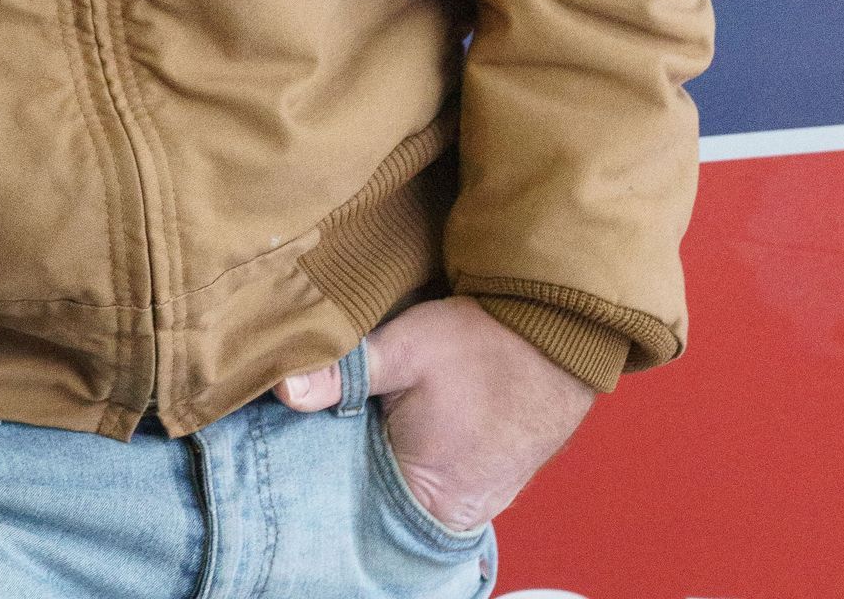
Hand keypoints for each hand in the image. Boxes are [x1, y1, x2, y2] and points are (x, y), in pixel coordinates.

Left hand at [275, 296, 595, 531]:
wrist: (558, 332)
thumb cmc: (483, 344)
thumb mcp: (404, 348)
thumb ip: (344, 375)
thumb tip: (285, 388)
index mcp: (429, 497)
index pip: (357, 506)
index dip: (327, 475)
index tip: (302, 445)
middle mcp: (456, 513)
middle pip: (383, 500)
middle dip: (355, 466)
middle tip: (331, 424)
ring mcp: (480, 499)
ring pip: (412, 488)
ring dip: (388, 458)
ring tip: (364, 421)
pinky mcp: (493, 479)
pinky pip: (441, 479)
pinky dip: (419, 456)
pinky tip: (404, 424)